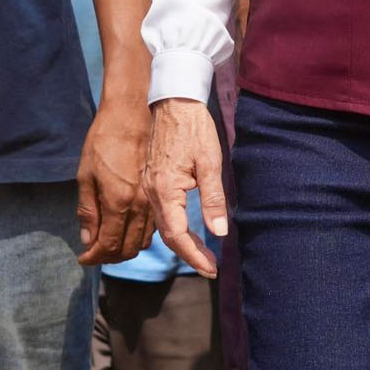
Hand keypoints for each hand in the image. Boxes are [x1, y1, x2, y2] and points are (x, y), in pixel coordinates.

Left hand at [78, 94, 154, 264]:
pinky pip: (152, 226)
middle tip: (94, 253)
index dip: (94, 257)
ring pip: (143, 240)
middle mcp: (139, 206)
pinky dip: (138, 235)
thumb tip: (87, 239)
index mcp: (119, 202)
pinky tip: (125, 227)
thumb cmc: (104, 140)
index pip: (108, 245)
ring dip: (125, 248)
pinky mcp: (159, 192)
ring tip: (107, 243)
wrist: (131, 113)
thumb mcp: (86, 174)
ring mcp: (152, 199)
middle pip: (128, 248)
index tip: (83, 258)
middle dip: (109, 257)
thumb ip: (88, 210)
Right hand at [145, 98, 226, 276]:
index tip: (211, 269)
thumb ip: (213, 200)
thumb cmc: (194, 128)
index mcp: (165, 190)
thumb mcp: (210, 163)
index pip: (178, 235)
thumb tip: (219, 233)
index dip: (194, 256)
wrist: (174, 101)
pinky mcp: (152, 181)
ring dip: (182, 243)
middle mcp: (151, 193)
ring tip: (203, 255)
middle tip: (211, 267)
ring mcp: (149, 187)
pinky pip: (161, 213)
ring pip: (164, 225)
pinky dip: (175, 228)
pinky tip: (188, 233)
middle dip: (190, 254)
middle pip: (169, 235)